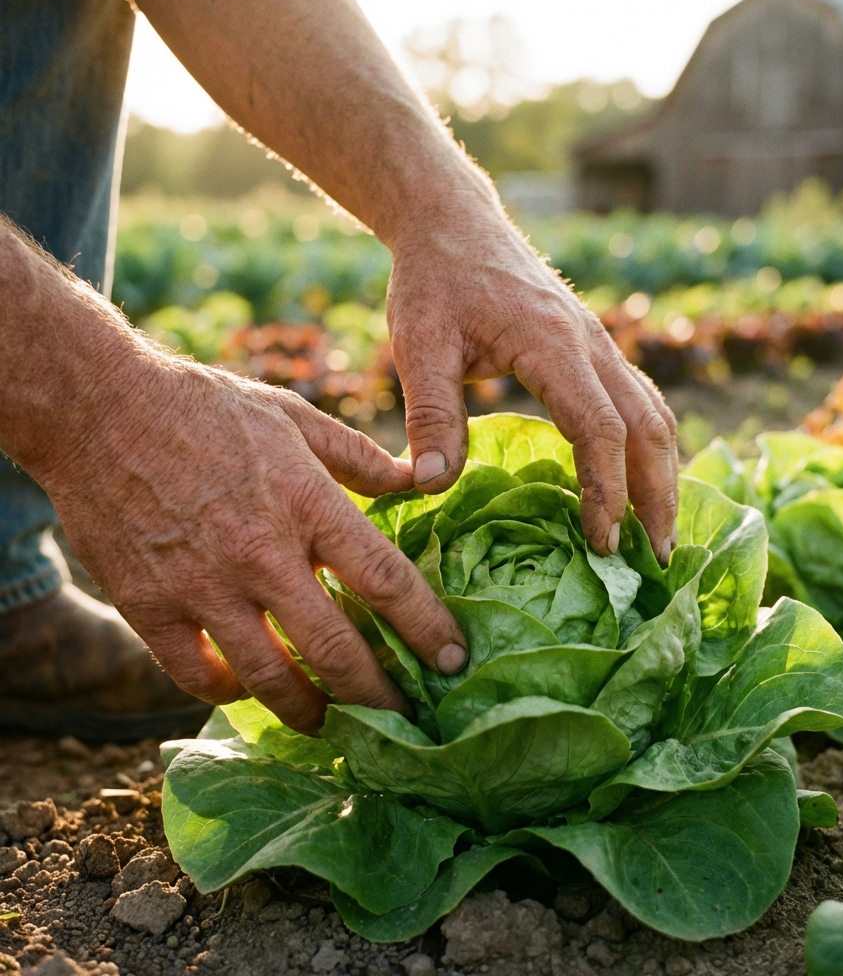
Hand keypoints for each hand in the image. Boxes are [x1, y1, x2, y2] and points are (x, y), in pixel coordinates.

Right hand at [38, 359, 467, 733]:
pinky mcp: (148, 606)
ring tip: (334, 723)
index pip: (385, 581)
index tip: (453, 659)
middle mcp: (261, 554)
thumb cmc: (207, 407)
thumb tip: (419, 481)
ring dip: (311, 711)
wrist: (100, 406)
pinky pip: (196, 675)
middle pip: (336, 649)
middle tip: (404, 718)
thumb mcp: (295, 416)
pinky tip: (250, 690)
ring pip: (269, 678)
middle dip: (380, 696)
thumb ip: (360, 457)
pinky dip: (230, 692)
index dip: (427, 628)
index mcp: (306, 503)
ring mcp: (202, 587)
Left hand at [387, 210, 678, 562]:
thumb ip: (430, 412)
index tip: (602, 543)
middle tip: (656, 560)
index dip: (608, 490)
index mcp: (553, 344)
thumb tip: (433, 486)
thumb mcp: (418, 343)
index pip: (600, 428)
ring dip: (665, 474)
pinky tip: (640, 482)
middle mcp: (592, 343)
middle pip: (649, 426)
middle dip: (658, 496)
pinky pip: (637, 401)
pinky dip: (648, 448)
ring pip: (654, 414)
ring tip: (658, 533)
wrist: (453, 222)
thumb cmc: (432, 280)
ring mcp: (599, 343)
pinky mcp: (593, 347)